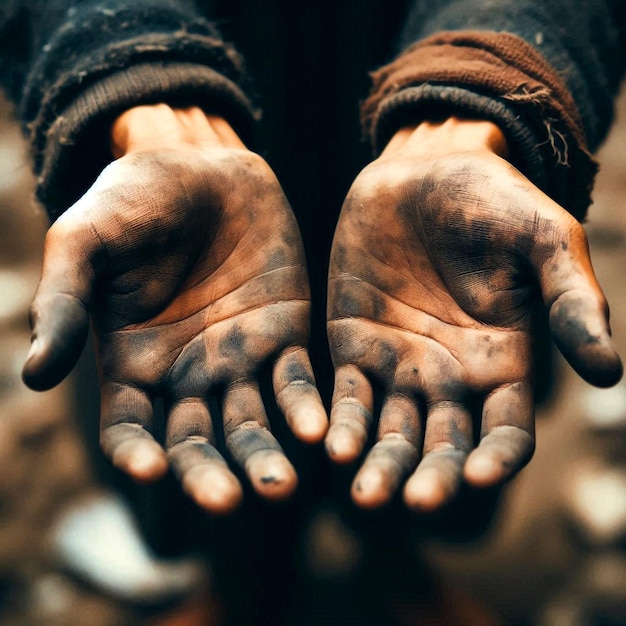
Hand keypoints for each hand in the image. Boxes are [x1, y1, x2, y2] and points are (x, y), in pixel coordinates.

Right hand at [23, 105, 326, 512]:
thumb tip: (33, 374)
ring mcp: (238, 358)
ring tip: (282, 485)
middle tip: (229, 500)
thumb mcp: (86, 240)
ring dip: (264, 456)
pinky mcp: (283, 335)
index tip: (149, 471)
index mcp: (133, 362)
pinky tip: (319, 429)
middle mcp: (186, 373)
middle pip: (195, 441)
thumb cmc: (134, 199)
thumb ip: (65, 302)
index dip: (135, 453)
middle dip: (210, 473)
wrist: (203, 165)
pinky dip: (305, 408)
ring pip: (250, 423)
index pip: (130, 427)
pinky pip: (295, 381)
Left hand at [326, 117, 621, 510]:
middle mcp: (451, 375)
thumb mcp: (543, 239)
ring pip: (392, 432)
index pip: (506, 430)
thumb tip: (610, 374)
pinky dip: (340, 423)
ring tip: (364, 494)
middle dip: (431, 476)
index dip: (496, 457)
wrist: (422, 170)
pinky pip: (347, 395)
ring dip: (380, 465)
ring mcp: (400, 364)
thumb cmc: (492, 200)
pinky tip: (329, 446)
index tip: (478, 476)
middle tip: (413, 501)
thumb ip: (572, 300)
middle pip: (444, 445)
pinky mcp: (354, 344)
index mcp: (504, 360)